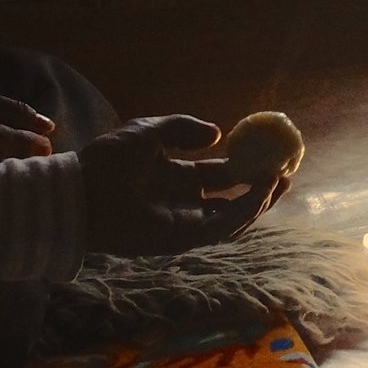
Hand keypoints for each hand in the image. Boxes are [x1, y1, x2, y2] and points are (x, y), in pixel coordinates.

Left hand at [80, 116, 289, 255]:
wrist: (82, 193)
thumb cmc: (107, 161)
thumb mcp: (148, 131)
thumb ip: (181, 128)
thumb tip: (218, 134)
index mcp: (175, 177)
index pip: (218, 175)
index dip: (244, 167)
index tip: (267, 154)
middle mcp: (183, 201)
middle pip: (231, 198)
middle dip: (259, 188)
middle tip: (285, 172)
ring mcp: (184, 221)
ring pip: (231, 216)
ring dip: (258, 201)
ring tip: (280, 181)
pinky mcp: (182, 238)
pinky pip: (220, 228)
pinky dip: (243, 212)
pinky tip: (260, 193)